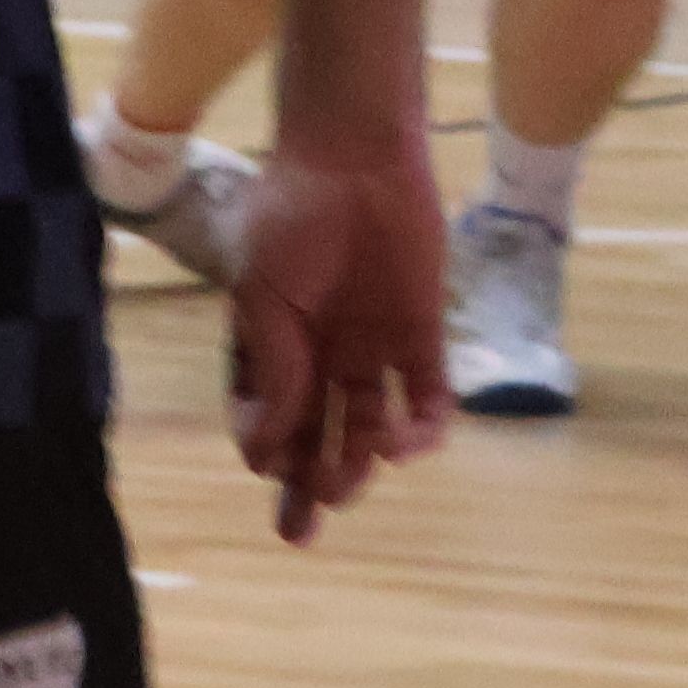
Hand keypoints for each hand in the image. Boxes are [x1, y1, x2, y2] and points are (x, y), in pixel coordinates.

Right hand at [226, 139, 452, 543]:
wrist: (355, 159)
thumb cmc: (290, 217)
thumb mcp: (261, 295)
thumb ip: (272, 368)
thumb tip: (269, 446)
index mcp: (269, 342)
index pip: (265, 413)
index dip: (265, 447)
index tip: (266, 466)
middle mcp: (321, 354)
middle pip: (314, 434)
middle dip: (305, 484)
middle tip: (300, 528)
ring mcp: (372, 349)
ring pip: (366, 427)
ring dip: (356, 464)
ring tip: (344, 485)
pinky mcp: (422, 339)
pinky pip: (425, 398)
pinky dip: (419, 431)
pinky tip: (402, 444)